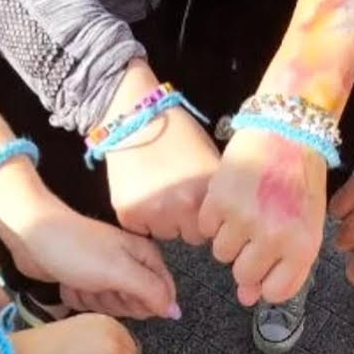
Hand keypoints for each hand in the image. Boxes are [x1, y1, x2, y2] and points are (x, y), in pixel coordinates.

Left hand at [0, 196, 179, 320]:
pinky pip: (92, 303)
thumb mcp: (121, 271)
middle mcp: (130, 264)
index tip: (125, 293)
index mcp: (145, 256)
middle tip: (99, 283)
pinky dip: (78, 297)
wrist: (30, 235)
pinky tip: (69, 283)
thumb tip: (175, 311)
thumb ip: (152, 291)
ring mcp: (108, 273)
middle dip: (115, 300)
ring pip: (113, 306)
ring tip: (80, 280)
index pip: (162, 295)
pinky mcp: (86, 280)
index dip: (145, 302)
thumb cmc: (76, 249)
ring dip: (94, 299)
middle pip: (137, 304)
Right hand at [104, 60, 219, 242]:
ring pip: (165, 234)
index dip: (208, 217)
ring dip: (164, 221)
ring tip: (158, 191)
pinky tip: (142, 192)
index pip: (215, 230)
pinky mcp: (128, 214)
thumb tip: (225, 220)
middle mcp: (181, 207)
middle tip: (176, 195)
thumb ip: (217, 194)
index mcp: (206, 194)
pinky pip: (141, 229)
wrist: (136, 117)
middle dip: (186, 222)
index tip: (200, 202)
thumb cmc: (178, 135)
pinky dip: (141, 217)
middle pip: (190, 237)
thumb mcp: (210, 162)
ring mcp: (153, 213)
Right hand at [199, 129, 326, 305]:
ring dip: (229, 238)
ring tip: (245, 210)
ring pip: (221, 254)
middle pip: (244, 275)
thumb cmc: (300, 181)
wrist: (287, 132)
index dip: (268, 282)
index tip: (268, 266)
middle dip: (247, 258)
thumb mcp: (305, 227)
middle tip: (257, 230)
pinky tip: (231, 199)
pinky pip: (204, 229)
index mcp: (302, 247)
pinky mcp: (218, 200)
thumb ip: (282, 267)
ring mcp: (243, 220)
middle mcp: (273, 238)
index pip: (275, 292)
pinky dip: (213, 218)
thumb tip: (246, 298)